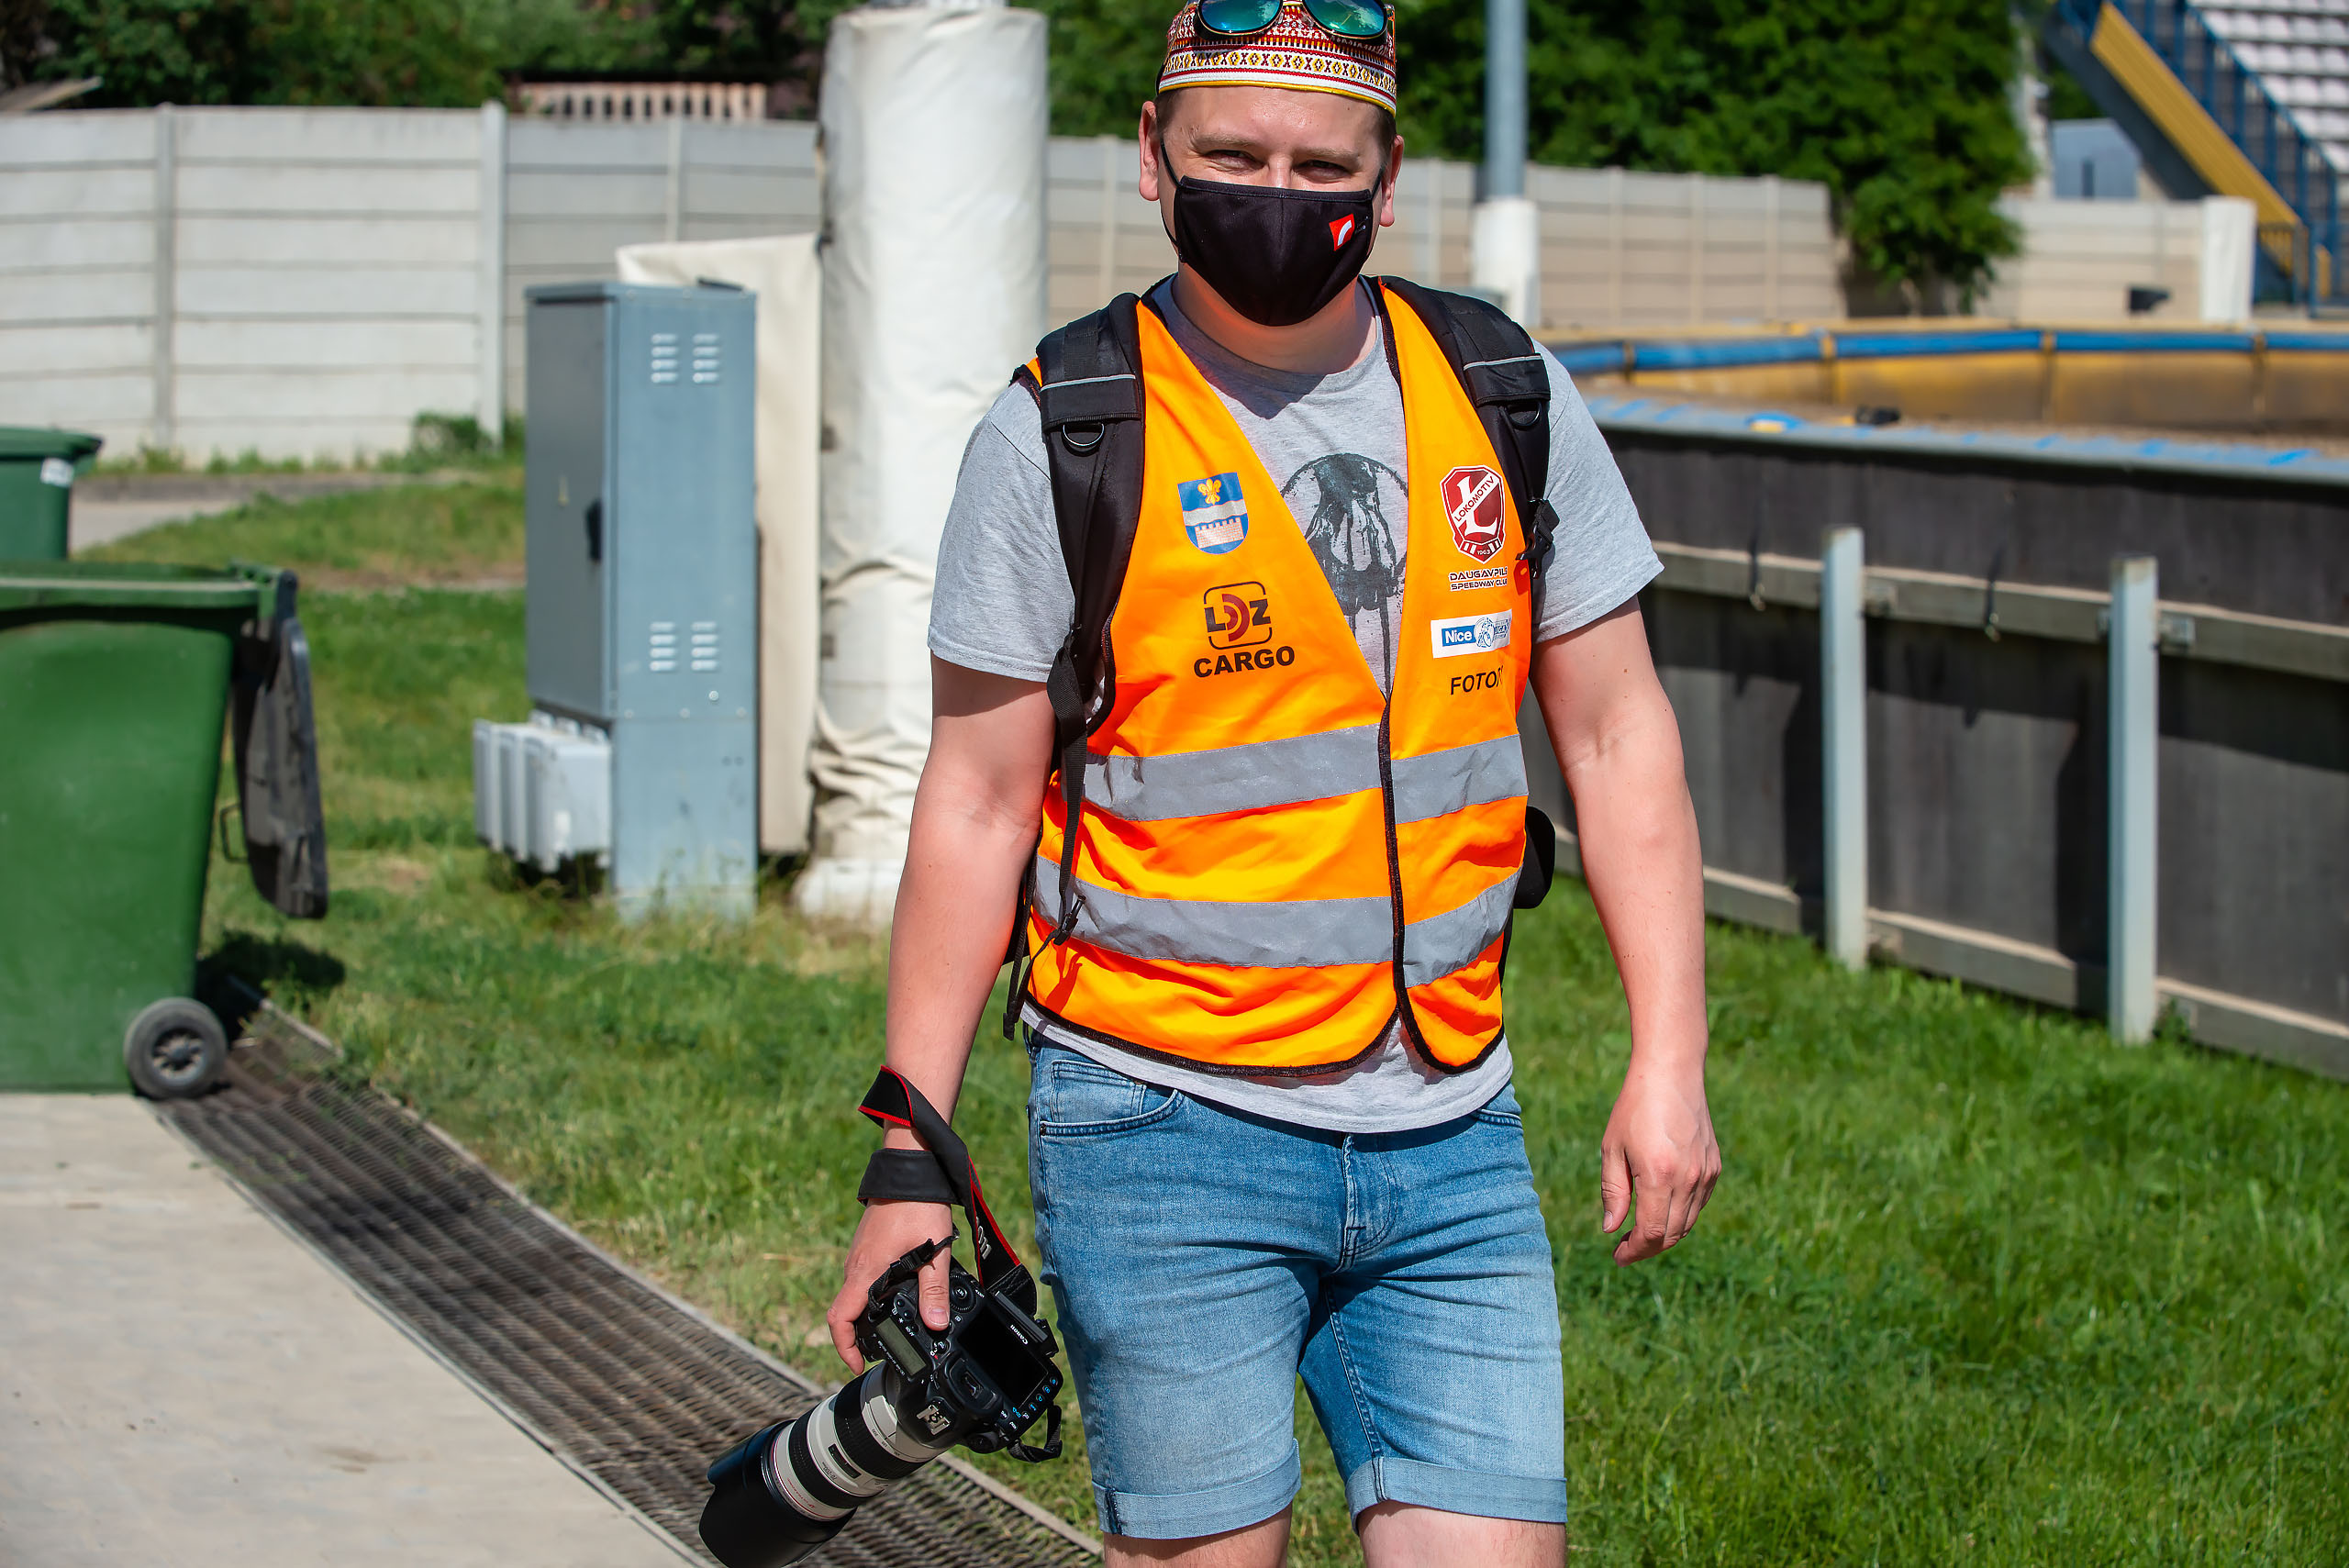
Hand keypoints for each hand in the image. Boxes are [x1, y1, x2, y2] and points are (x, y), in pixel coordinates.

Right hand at [827, 1199, 954, 1371]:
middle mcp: (855, 1265)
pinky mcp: (867, 1246)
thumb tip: (936, 1325)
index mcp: (865, 1271)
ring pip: (855, 1294)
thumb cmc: (919, 1205)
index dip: (844, 1347)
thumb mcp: (934, 1252)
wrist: (909, 1168)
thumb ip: (935, 1291)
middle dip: (858, 1336)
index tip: (858, 1363)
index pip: (839, 1318)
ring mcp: (859, 1254)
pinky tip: (899, 1294)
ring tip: (895, 1327)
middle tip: (883, 1350)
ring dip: (867, 1314)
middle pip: (846, 1311)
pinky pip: (863, 1278)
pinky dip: (873, 1294)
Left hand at [1598, 1065, 1719, 1264]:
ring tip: (1640, 1233)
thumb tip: (1612, 1229)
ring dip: (1665, 1234)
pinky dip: (1680, 1215)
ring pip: (1688, 1222)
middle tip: (1625, 1249)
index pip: (1652, 1233)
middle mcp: (1689, 1179)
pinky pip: (1698, 1204)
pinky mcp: (1714, 1167)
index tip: (1618, 1256)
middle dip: (1648, 1248)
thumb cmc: (1634, 1108)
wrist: (1672, 1073)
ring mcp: (1706, 1174)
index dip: (1635, 1250)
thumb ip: (1613, 1192)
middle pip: (1672, 1234)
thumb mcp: (1613, 1148)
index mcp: (1660, 1176)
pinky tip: (1660, 1209)